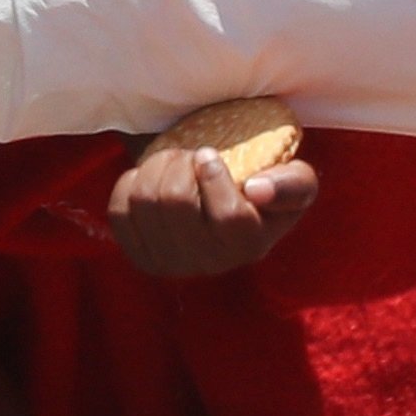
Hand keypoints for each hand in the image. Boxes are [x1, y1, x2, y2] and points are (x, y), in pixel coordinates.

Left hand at [107, 145, 318, 277]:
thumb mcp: (296, 180)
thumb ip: (294, 183)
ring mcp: (170, 263)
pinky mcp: (140, 255)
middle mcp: (209, 263)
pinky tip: (151, 178)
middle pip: (175, 202)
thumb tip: (258, 189)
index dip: (214, 177)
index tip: (209, 153)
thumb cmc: (261, 185)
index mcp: (250, 245)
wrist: (220, 201)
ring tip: (173, 160)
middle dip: (179, 161)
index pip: (229, 217)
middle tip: (189, 152)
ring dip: (155, 166)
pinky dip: (130, 183)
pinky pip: (120, 211)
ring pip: (145, 201)